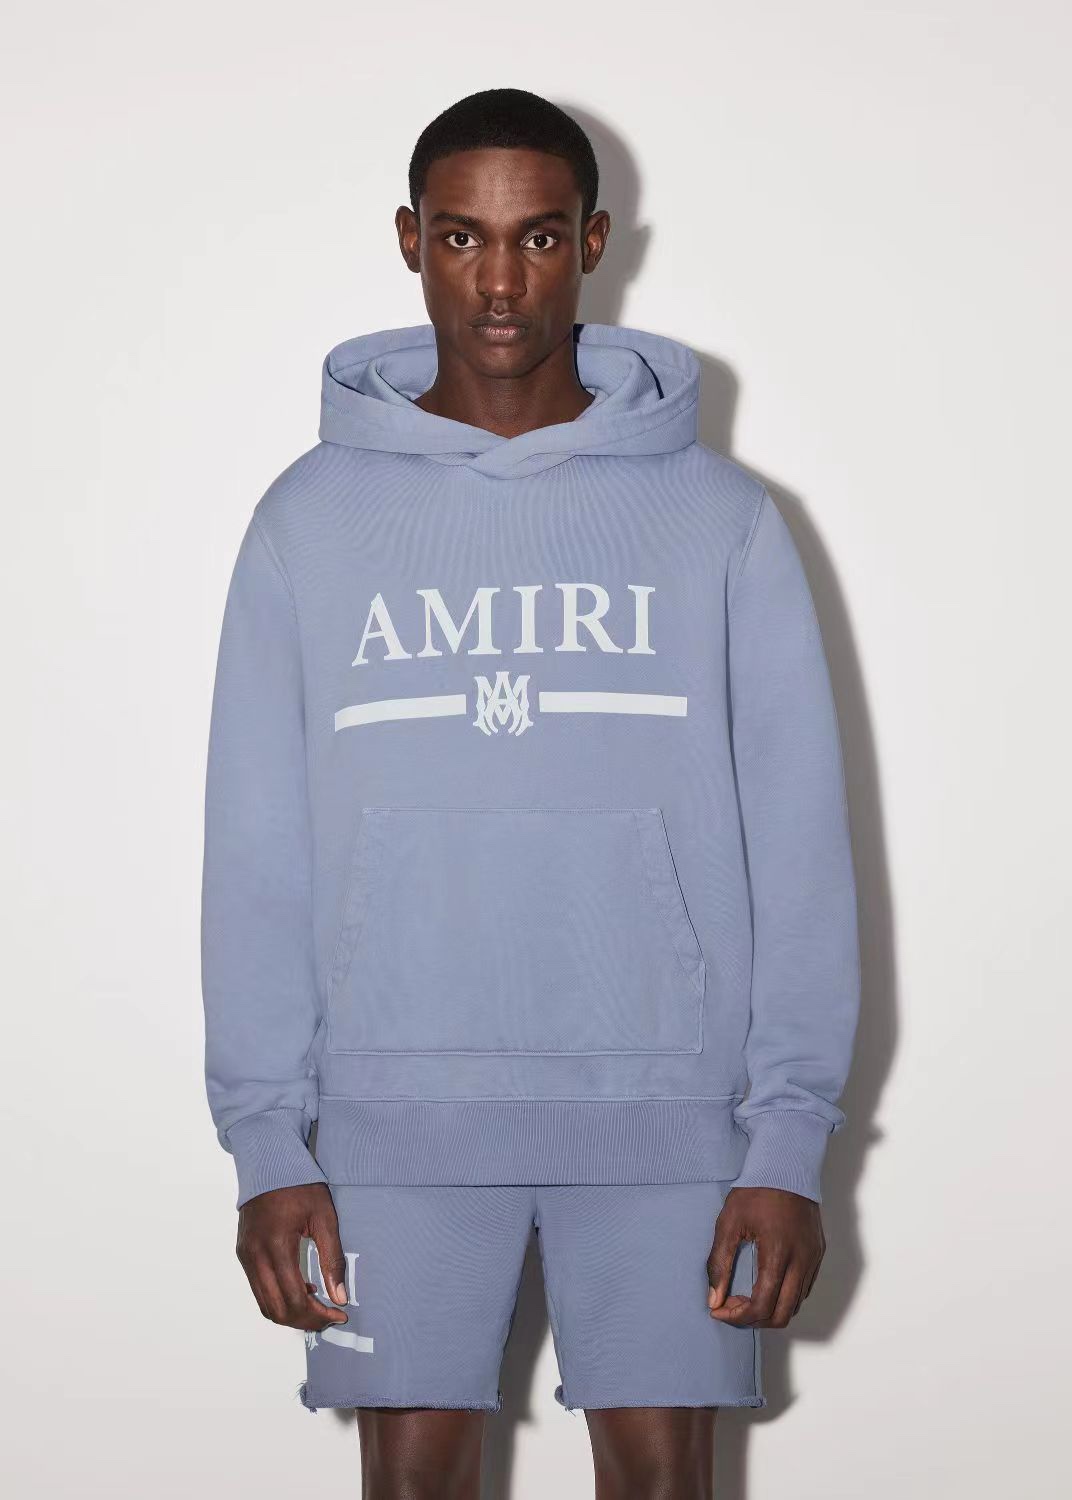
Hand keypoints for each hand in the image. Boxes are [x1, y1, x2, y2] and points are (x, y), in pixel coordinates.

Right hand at [236, 1182, 350, 1330]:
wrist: (269, 1163)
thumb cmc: (299, 1185)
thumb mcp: (324, 1217)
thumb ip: (333, 1258)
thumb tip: (340, 1296)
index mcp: (276, 1246)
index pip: (295, 1299)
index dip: (318, 1315)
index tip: (339, 1314)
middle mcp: (255, 1256)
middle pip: (277, 1310)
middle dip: (305, 1321)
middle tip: (329, 1317)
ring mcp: (245, 1256)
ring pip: (265, 1304)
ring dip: (290, 1313)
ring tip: (317, 1307)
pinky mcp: (243, 1254)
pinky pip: (259, 1289)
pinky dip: (278, 1298)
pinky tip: (300, 1288)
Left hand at [706, 1186, 824, 1328]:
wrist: (786, 1167)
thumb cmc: (755, 1192)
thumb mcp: (729, 1223)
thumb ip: (719, 1263)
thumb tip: (714, 1300)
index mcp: (778, 1254)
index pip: (762, 1305)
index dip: (738, 1316)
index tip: (719, 1311)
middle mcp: (801, 1261)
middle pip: (782, 1314)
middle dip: (754, 1319)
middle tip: (732, 1307)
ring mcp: (813, 1258)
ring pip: (795, 1304)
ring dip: (770, 1310)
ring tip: (745, 1297)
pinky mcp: (818, 1253)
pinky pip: (804, 1289)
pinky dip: (784, 1297)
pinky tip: (765, 1286)